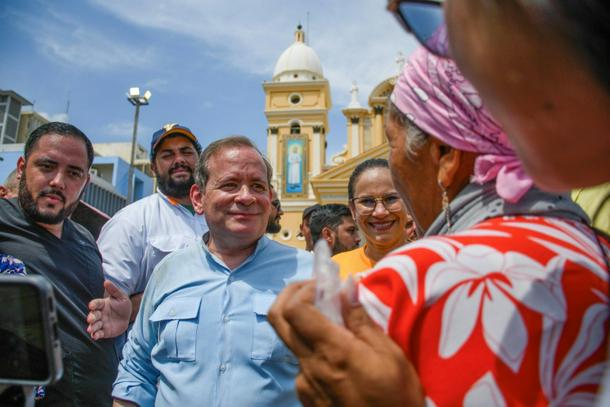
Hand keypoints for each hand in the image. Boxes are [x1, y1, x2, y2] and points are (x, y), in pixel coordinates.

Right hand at [87, 280, 131, 339]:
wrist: (128, 317)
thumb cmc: (123, 305)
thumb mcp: (121, 296)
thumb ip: (114, 290)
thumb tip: (106, 281)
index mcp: (102, 304)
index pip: (96, 304)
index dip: (93, 304)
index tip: (91, 305)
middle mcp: (100, 314)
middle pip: (93, 315)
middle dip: (91, 317)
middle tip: (91, 319)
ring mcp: (101, 323)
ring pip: (94, 325)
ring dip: (92, 327)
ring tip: (90, 329)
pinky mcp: (104, 331)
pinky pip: (99, 333)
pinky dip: (96, 335)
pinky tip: (95, 336)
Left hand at [268, 281, 423, 406]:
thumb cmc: (396, 397)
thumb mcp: (390, 356)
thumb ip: (362, 320)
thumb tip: (346, 287)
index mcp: (331, 351)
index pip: (293, 309)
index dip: (302, 289)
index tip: (324, 285)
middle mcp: (309, 365)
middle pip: (277, 320)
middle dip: (290, 295)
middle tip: (313, 289)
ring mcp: (304, 383)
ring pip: (291, 341)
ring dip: (305, 324)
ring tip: (335, 323)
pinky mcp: (306, 396)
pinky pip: (302, 363)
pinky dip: (314, 349)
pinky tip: (339, 355)